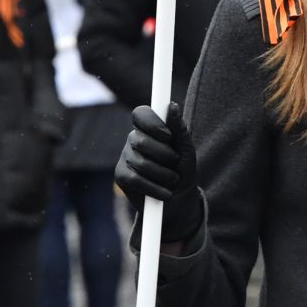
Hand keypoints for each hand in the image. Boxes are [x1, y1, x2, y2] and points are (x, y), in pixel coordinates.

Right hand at [115, 103, 203, 242]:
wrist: (179, 200)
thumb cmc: (182, 170)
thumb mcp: (186, 149)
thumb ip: (179, 128)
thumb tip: (172, 106)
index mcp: (149, 128)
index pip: (141, 114)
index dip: (153, 123)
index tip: (168, 136)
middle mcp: (134, 139)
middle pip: (141, 139)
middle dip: (164, 154)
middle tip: (175, 163)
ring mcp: (125, 157)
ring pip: (140, 162)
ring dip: (163, 174)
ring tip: (173, 180)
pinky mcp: (120, 176)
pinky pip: (134, 179)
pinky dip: (154, 188)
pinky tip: (164, 192)